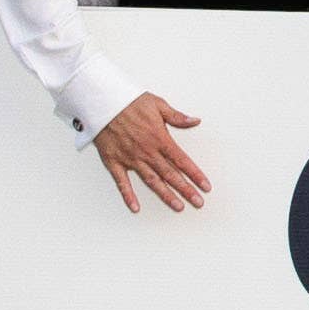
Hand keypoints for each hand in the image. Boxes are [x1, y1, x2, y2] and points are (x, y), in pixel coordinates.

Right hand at [92, 93, 211, 213]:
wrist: (102, 102)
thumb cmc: (129, 101)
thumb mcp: (157, 104)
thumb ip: (177, 116)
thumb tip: (195, 120)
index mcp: (159, 138)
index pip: (182, 160)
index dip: (195, 174)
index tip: (206, 186)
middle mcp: (147, 151)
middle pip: (170, 174)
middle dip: (186, 189)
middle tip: (198, 202)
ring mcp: (130, 158)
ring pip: (151, 181)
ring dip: (165, 195)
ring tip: (178, 206)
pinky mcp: (114, 161)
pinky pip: (122, 182)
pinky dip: (128, 195)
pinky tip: (135, 207)